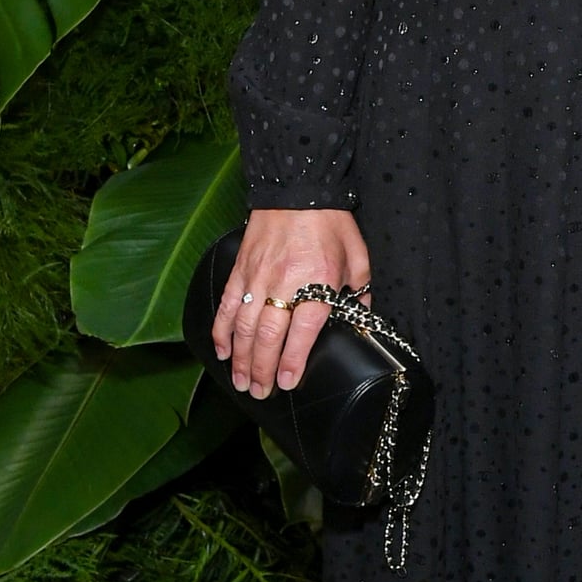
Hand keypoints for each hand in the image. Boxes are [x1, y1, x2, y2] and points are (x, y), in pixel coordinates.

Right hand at [213, 208, 369, 399]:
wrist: (298, 188)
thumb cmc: (331, 224)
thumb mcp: (357, 259)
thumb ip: (358, 294)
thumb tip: (360, 322)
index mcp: (315, 284)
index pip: (301, 333)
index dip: (291, 362)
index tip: (286, 383)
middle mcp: (283, 284)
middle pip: (267, 337)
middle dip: (261, 370)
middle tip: (259, 393)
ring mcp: (257, 278)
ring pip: (243, 326)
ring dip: (240, 358)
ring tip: (240, 382)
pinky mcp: (240, 270)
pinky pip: (226, 305)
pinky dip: (221, 331)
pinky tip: (221, 351)